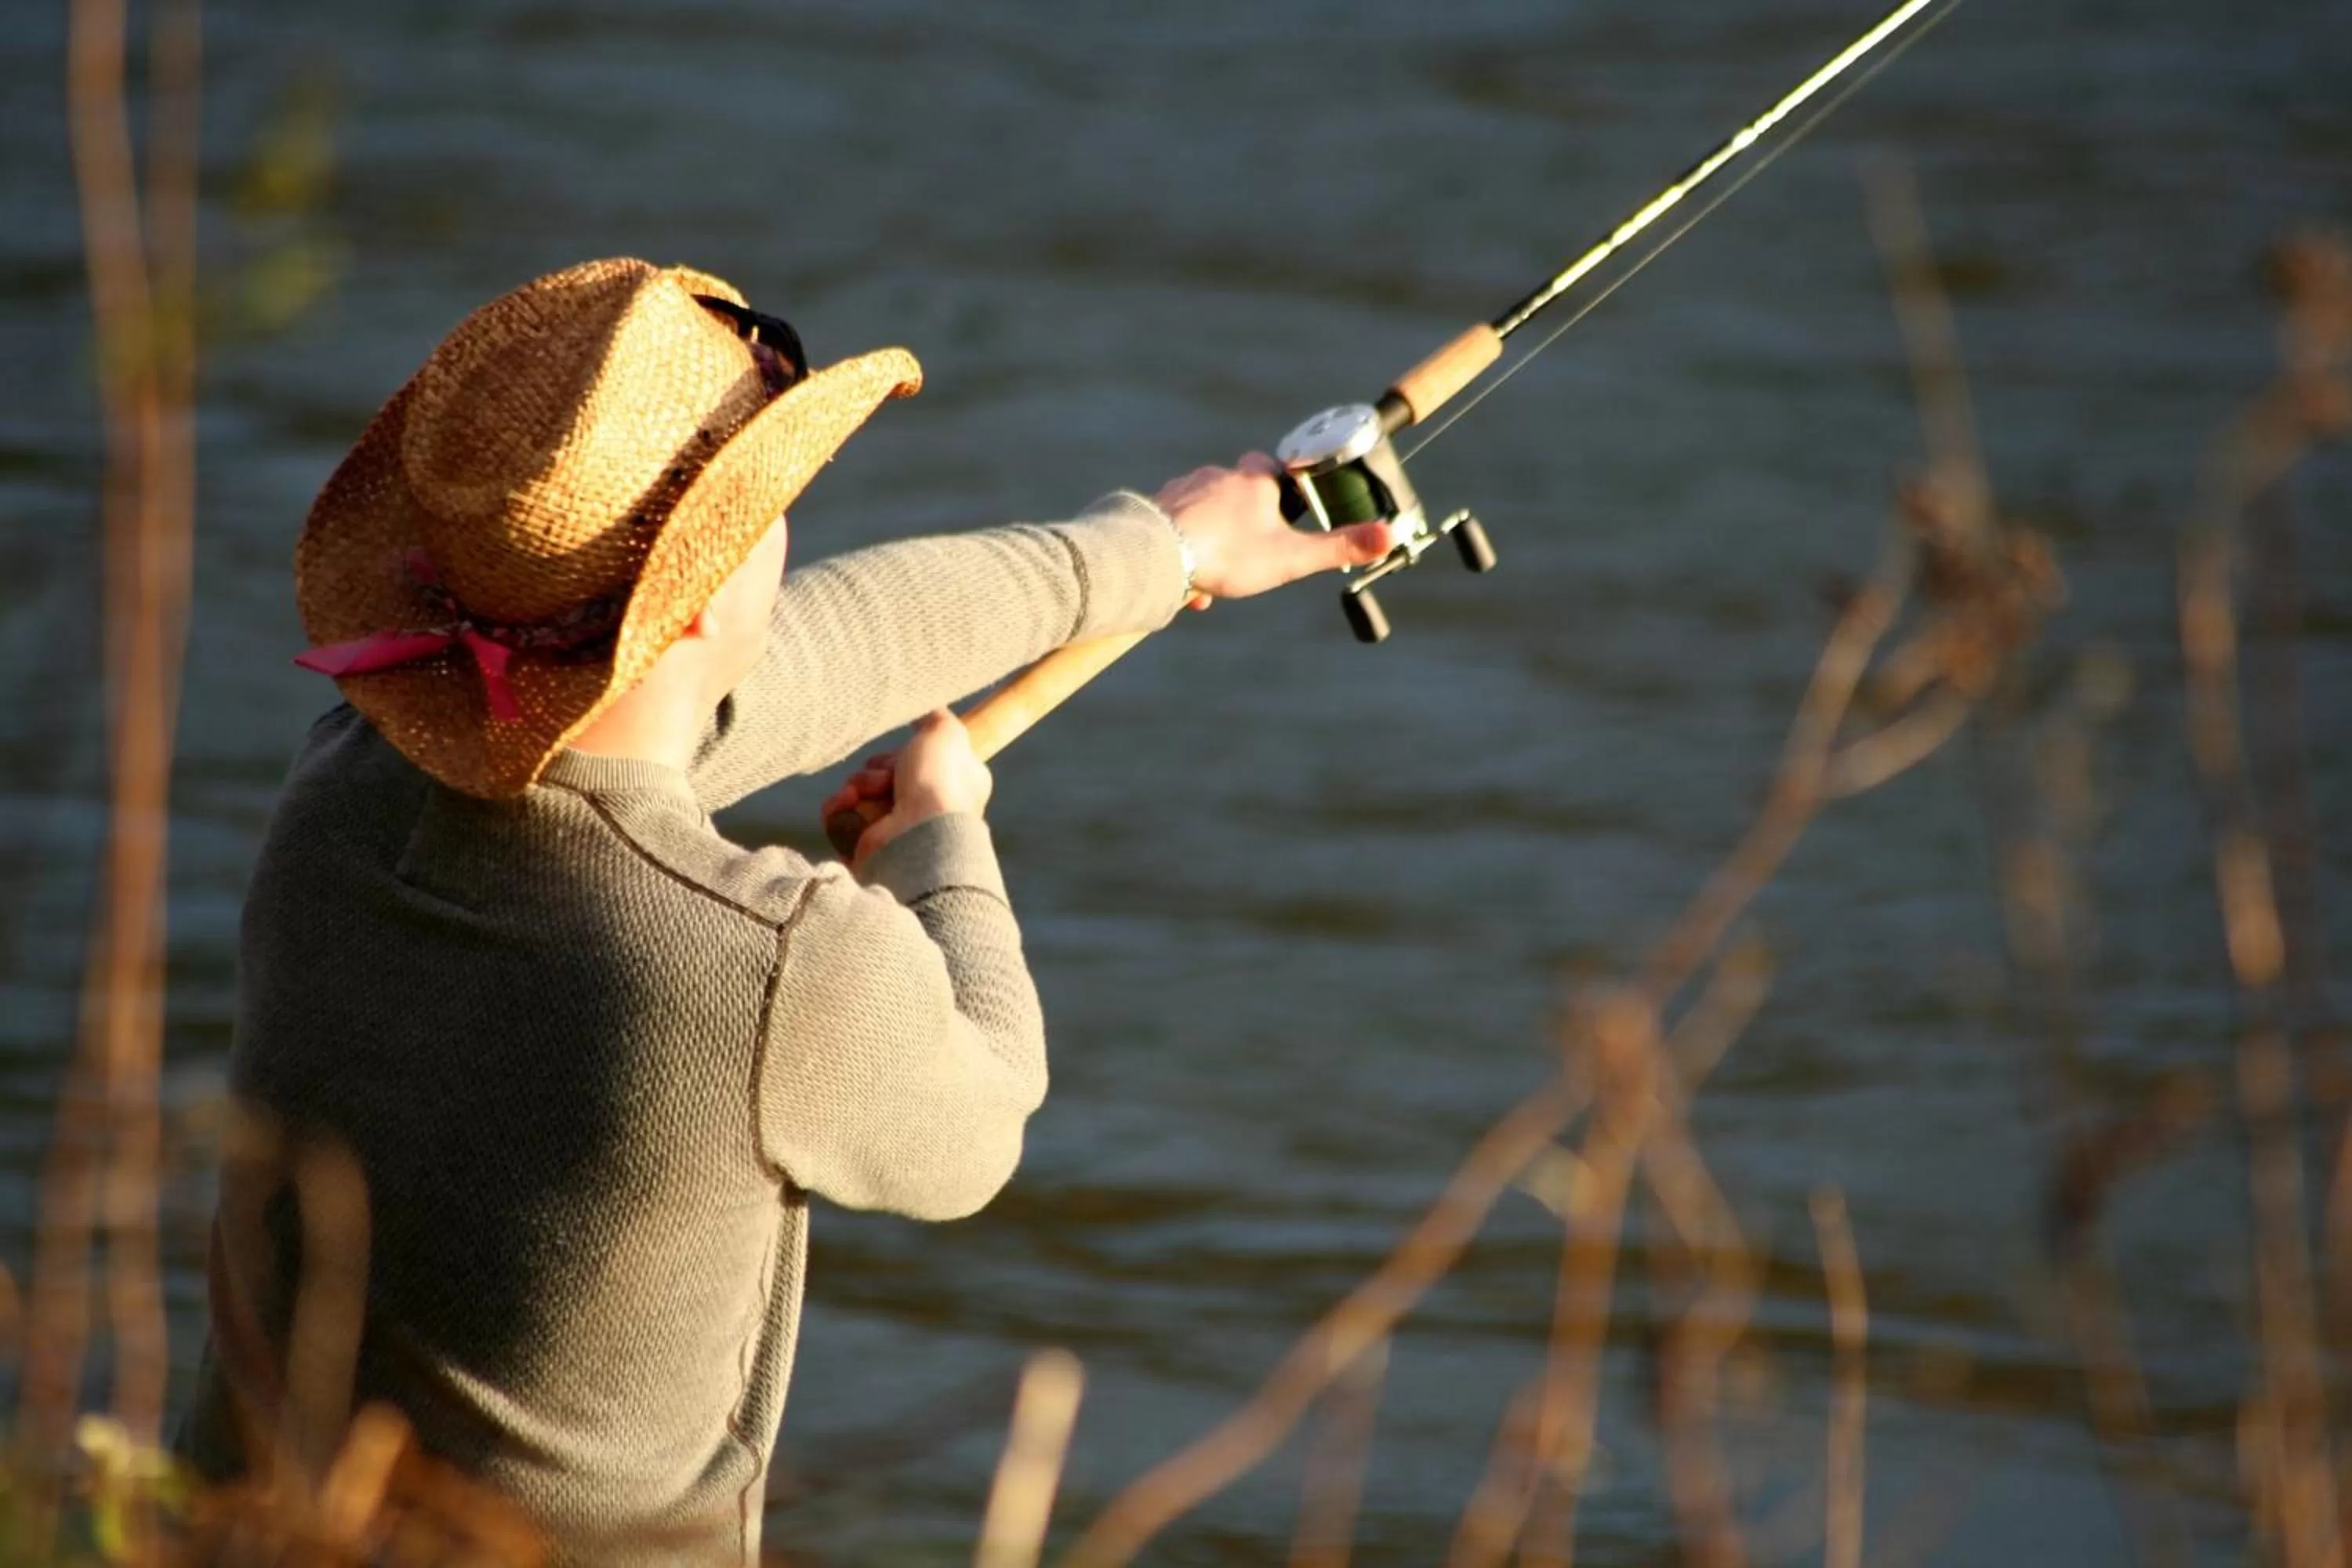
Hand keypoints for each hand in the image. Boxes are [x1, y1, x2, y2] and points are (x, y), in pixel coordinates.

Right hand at [820, 708, 992, 867]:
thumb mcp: (947, 733)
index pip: (916, 762)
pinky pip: (840, 818)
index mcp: (951, 787)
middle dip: (877, 769)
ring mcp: (894, 832)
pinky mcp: (866, 848)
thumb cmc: (940, 782)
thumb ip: (936, 717)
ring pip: (860, 794)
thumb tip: (924, 708)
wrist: (920, 835)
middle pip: (883, 774)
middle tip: (885, 776)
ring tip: (865, 793)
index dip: (903, 753)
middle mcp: (925, 810)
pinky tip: (847, 804)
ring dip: (858, 786)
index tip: (904, 750)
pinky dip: (839, 809)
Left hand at [1152, 453, 1392, 605]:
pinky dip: (1186, 551)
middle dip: (1247, 528)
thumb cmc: (1228, 553)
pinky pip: (1178, 527)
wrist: (1159, 555)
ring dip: (1216, 544)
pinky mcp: (1156, 506)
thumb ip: (1340, 547)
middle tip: (1250, 561)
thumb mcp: (1292, 556)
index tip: (1283, 526)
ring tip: (1215, 580)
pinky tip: (1187, 580)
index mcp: (1254, 477)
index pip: (1277, 472)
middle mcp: (1218, 474)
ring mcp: (1184, 488)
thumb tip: (1389, 536)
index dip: (1284, 499)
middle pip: (1241, 495)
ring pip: (1209, 515)